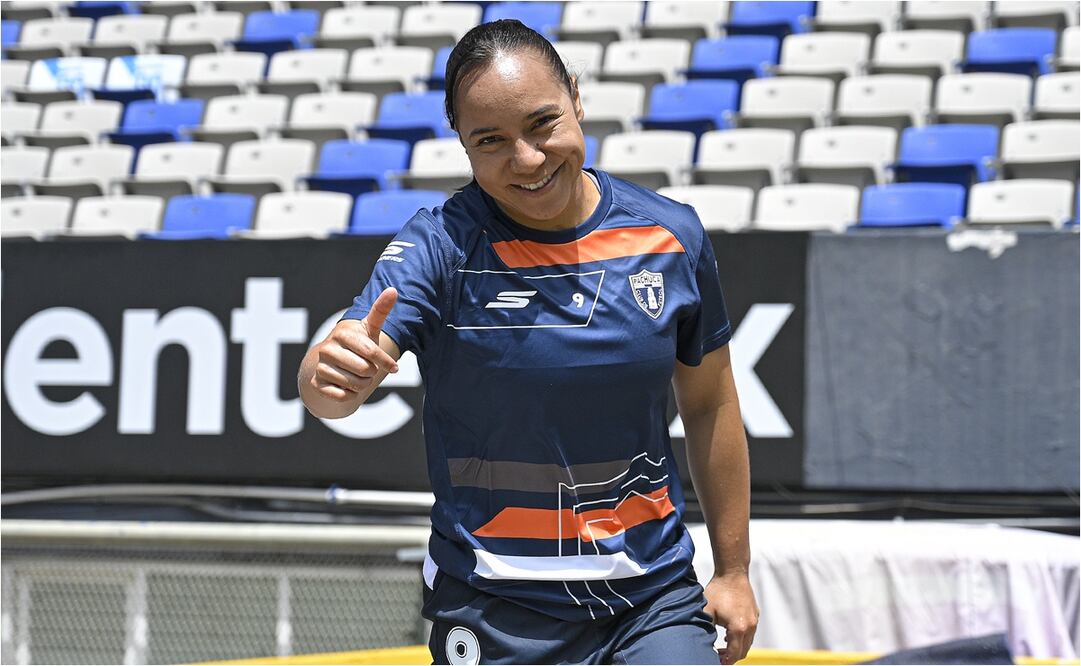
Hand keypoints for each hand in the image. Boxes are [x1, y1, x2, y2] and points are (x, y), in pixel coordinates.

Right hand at [309, 287, 399, 402]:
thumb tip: (393, 290)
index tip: (395, 368)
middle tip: (367, 368)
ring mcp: (320, 366)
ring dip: (363, 384)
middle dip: (372, 373)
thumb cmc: (356, 343)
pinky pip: (343, 396)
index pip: (371, 351)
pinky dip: (350, 395)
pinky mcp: (316, 384)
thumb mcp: (368, 328)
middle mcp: (327, 349)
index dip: (386, 362)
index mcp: (342, 333)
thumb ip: (380, 311)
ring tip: (357, 376)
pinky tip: (346, 386)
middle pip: (365, 370)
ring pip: (356, 385)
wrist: (331, 361)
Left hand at [704, 572, 758, 664]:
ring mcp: (754, 620)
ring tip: (722, 646)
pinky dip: (741, 638)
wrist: (732, 573)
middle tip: (718, 656)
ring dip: (737, 647)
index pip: (734, 653)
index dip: (725, 660)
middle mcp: (750, 626)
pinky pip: (750, 633)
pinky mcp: (755, 615)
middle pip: (743, 651)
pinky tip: (729, 634)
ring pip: (748, 643)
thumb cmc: (718, 590)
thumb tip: (702, 642)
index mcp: (738, 628)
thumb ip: (705, 628)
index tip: (716, 661)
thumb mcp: (707, 611)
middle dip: (731, 657)